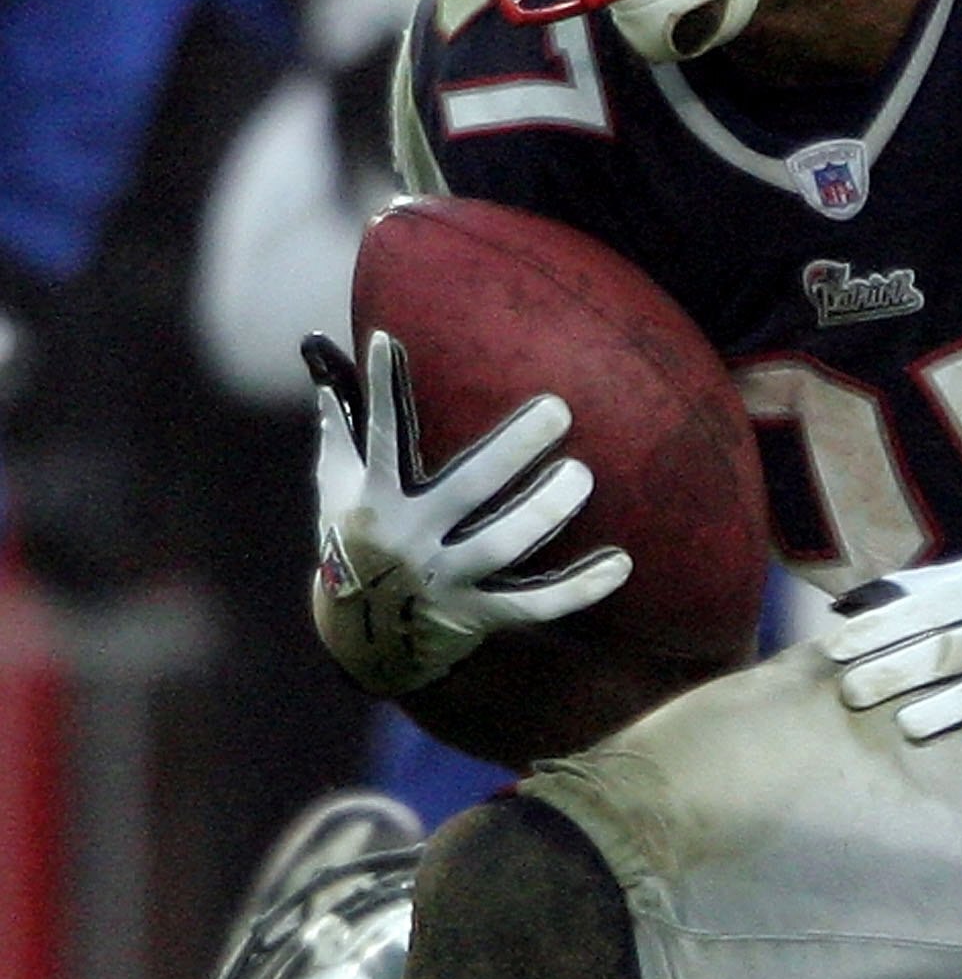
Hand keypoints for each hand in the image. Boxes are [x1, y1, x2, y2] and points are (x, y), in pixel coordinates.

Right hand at [304, 327, 630, 695]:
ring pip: (502, 545)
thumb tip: (325, 367)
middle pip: (467, 489)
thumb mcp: (336, 492)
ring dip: (546, 510)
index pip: (380, 436)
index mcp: (376, 501)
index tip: (389, 340)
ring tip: (581, 474)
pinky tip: (620, 563)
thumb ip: (339, 431)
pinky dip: (580, 589)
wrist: (361, 638)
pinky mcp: (477, 614)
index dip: (382, 390)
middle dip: (511, 449)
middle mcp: (411, 538)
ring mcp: (445, 578)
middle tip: (558, 409)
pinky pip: (535, 605)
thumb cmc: (355, 545)